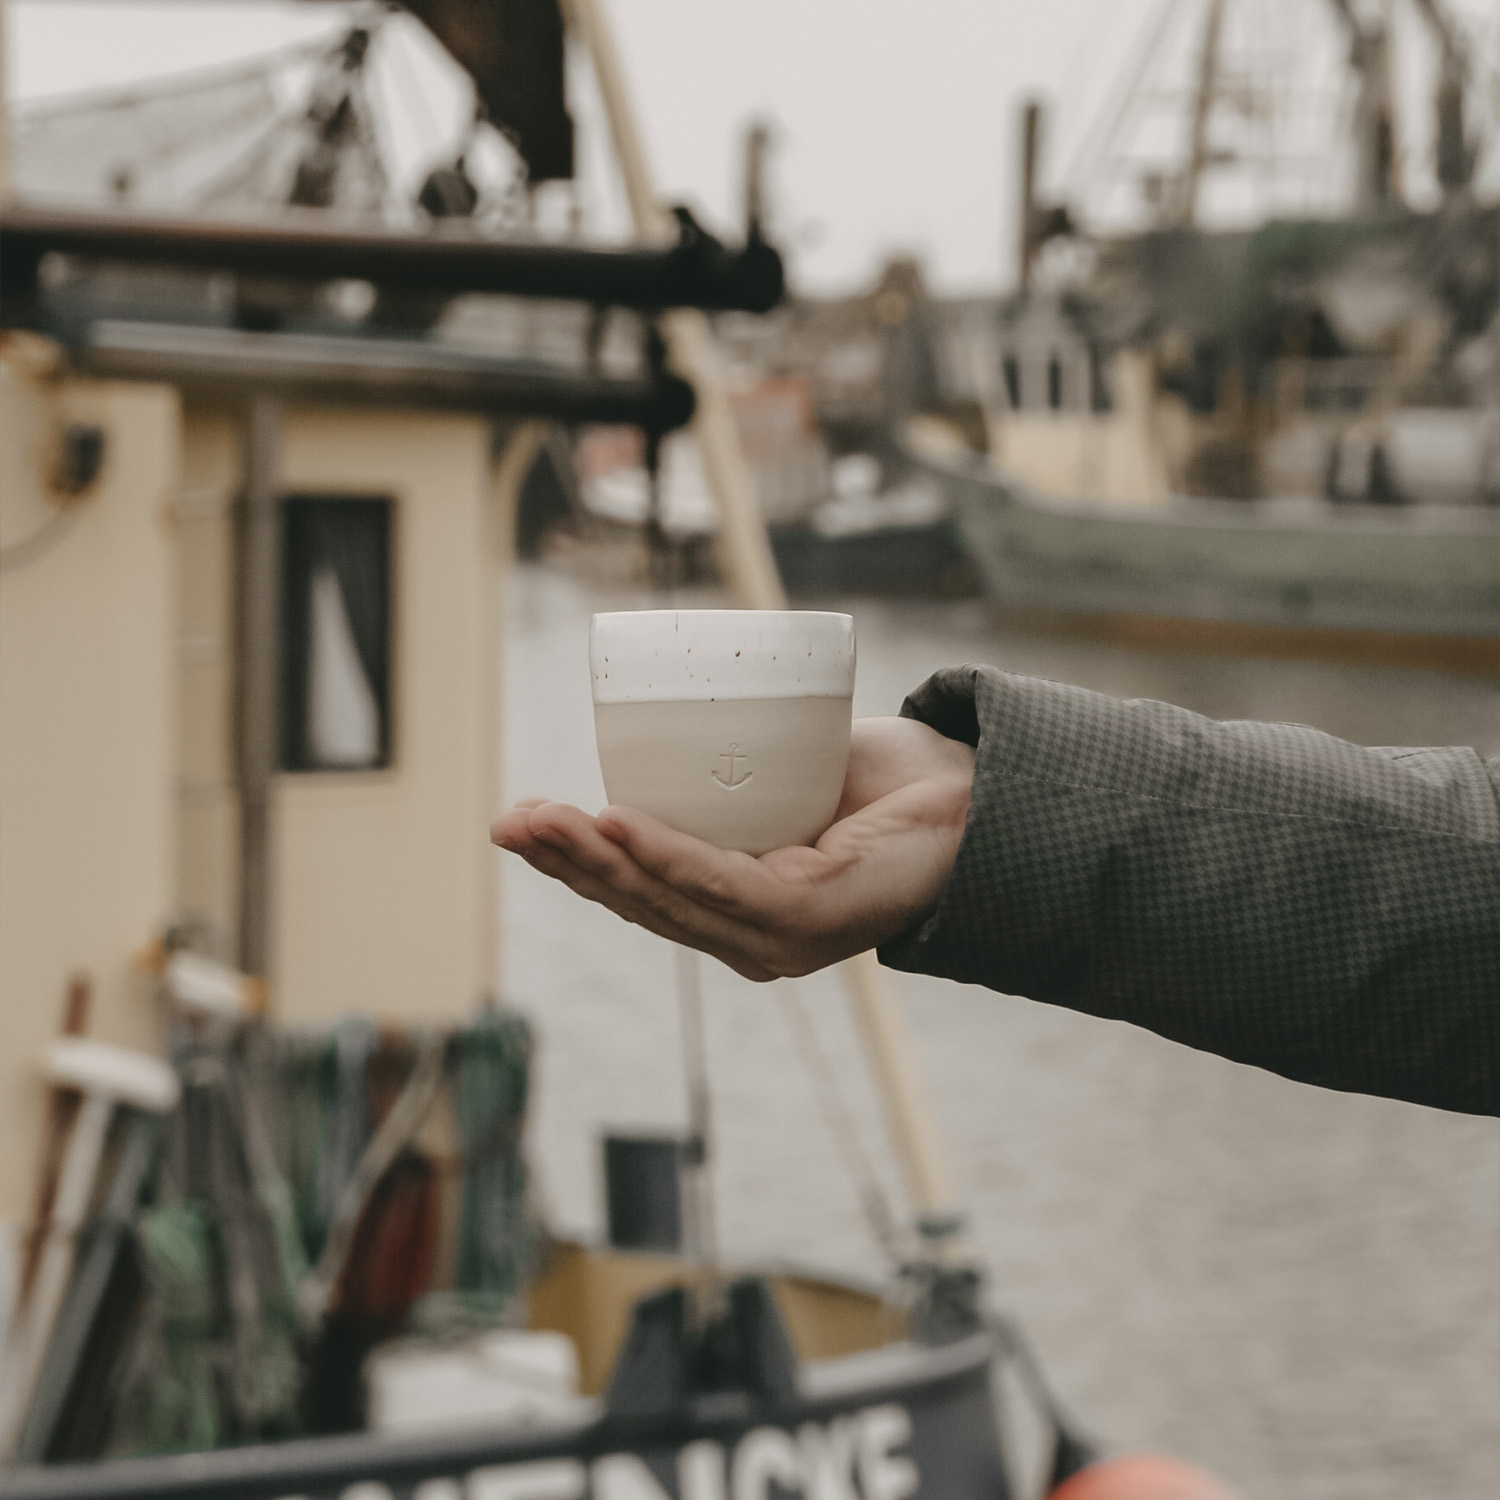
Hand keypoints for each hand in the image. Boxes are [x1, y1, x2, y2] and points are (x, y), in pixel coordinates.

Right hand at [490, 717, 973, 980]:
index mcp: (734, 912)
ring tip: (544, 820)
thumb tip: (664, 731)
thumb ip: (728, 781)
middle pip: (639, 901)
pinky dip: (668, 855)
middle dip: (566, 861)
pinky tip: (621, 827)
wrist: (974, 796)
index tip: (523, 820)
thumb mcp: (781, 785)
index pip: (638, 893)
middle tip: (508, 821)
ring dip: (597, 857)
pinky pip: (724, 883)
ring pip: (667, 897)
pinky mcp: (810, 917)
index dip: (575, 862)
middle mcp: (749, 938)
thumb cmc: (880, 789)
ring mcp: (778, 937)